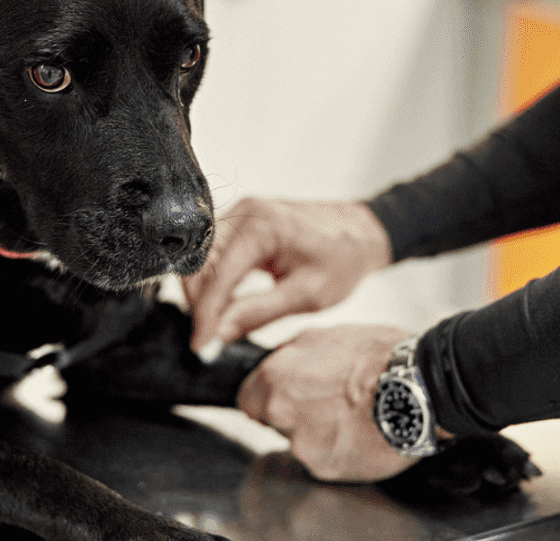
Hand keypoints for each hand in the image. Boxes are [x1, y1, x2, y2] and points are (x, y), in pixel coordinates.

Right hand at [184, 198, 390, 353]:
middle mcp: (245, 213)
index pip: (217, 275)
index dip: (205, 315)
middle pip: (200, 264)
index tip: (201, 346)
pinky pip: (215, 255)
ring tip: (217, 328)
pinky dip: (215, 283)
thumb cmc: (342, 259)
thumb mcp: (306, 295)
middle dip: (200, 305)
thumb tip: (218, 334)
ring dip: (205, 295)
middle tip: (208, 342)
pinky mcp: (241, 223)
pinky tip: (226, 308)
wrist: (360, 233)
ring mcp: (241, 214)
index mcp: (263, 226)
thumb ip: (257, 313)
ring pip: (202, 260)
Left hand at [237, 325, 417, 481]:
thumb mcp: (327, 335)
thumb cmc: (379, 357)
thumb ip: (291, 354)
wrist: (419, 390)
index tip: (282, 393)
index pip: (248, 398)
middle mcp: (283, 415)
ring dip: (318, 432)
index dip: (266, 394)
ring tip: (351, 416)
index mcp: (277, 378)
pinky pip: (324, 458)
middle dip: (293, 412)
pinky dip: (338, 449)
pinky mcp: (327, 468)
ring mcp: (305, 445)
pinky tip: (360, 433)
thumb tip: (276, 362)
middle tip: (326, 401)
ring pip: (301, 441)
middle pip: (274, 421)